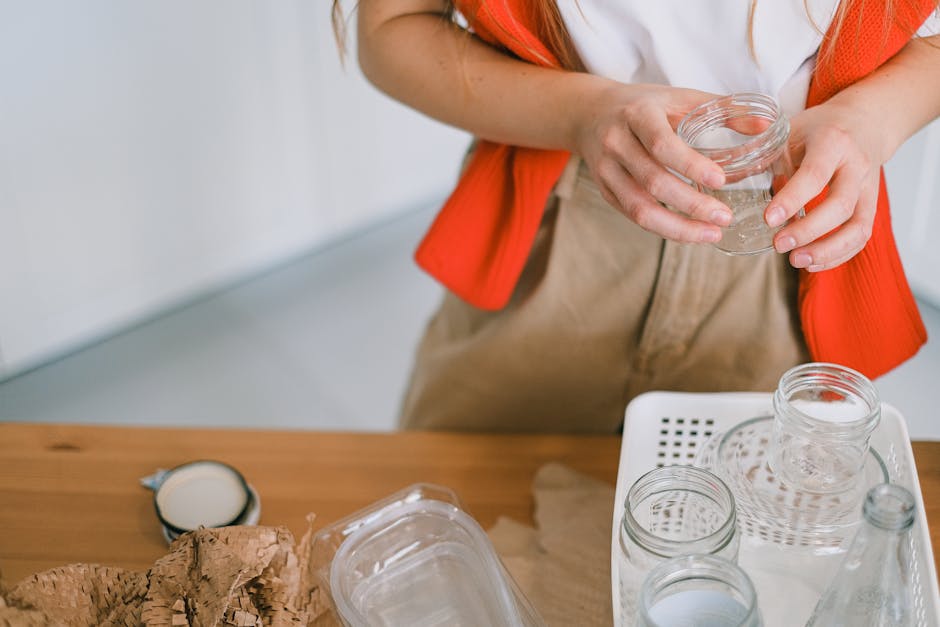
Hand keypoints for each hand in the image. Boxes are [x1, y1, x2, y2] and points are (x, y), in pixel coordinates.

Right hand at [573, 82, 732, 242]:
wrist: (589, 114)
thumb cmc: (643, 106)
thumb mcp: (679, 97)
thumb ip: (722, 110)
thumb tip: (767, 127)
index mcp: (638, 115)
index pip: (662, 144)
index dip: (690, 165)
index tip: (721, 181)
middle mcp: (616, 143)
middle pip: (653, 182)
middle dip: (691, 205)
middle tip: (725, 217)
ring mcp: (606, 170)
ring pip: (639, 208)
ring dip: (677, 228)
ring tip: (711, 235)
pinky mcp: (605, 191)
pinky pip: (633, 216)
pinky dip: (663, 229)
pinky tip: (689, 233)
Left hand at [764, 100, 882, 271]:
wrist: (866, 121)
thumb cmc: (819, 129)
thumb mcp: (790, 128)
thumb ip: (761, 150)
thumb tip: (723, 178)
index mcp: (832, 142)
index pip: (814, 175)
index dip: (791, 200)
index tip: (768, 220)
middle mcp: (856, 165)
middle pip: (839, 205)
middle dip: (808, 231)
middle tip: (778, 245)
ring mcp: (868, 187)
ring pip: (857, 226)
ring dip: (827, 249)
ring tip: (796, 261)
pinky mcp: (872, 204)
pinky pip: (861, 235)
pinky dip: (839, 254)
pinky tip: (812, 262)